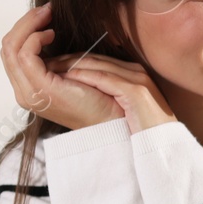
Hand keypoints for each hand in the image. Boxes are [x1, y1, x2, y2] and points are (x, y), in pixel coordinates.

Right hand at [0, 3, 120, 129]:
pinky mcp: (42, 88)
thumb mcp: (74, 74)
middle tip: (45, 9)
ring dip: (29, 25)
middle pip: (7, 48)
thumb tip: (51, 34)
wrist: (115, 121)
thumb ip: (59, 60)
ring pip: (12, 48)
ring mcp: (30, 92)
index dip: (25, 29)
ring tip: (47, 15)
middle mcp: (24, 92)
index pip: (12, 53)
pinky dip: (36, 38)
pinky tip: (51, 34)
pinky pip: (26, 55)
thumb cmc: (102, 97)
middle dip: (24, 23)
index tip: (44, 15)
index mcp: (30, 88)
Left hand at [44, 51, 176, 133]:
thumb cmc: (138, 129)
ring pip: (96, 65)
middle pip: (94, 58)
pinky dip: (83, 78)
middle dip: (64, 60)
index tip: (48, 64)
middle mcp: (136, 72)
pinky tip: (65, 81)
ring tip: (48, 72)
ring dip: (69, 67)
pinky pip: (103, 79)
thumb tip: (70, 79)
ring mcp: (137, 80)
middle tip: (41, 65)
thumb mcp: (119, 104)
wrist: (161, 146)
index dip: (68, 59)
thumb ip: (102, 88)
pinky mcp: (136, 91)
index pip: (96, 58)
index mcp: (133, 73)